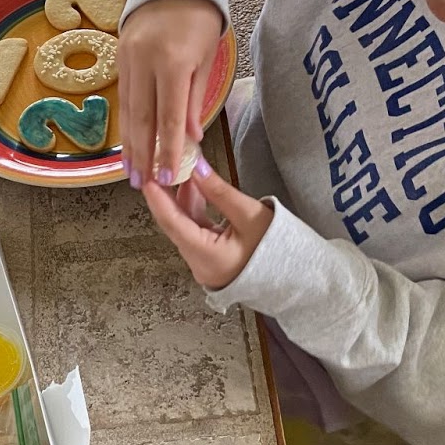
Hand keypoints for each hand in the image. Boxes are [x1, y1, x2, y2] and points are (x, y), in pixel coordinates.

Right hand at [118, 0, 223, 185]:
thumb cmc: (200, 18)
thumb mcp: (207, 57)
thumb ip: (195, 99)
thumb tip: (190, 139)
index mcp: (172, 62)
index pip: (170, 118)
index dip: (168, 151)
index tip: (168, 177)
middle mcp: (144, 62)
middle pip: (141, 118)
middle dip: (142, 155)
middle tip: (142, 185)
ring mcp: (127, 58)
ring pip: (127, 110)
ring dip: (129, 144)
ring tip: (130, 172)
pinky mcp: (119, 56)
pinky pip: (123, 96)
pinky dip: (126, 122)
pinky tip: (127, 141)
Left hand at [142, 158, 273, 290]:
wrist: (296, 278)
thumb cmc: (278, 249)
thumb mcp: (250, 214)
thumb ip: (219, 191)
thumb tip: (196, 167)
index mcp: (207, 256)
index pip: (173, 224)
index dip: (158, 199)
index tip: (148, 177)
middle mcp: (199, 263)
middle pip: (174, 225)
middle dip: (165, 195)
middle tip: (159, 167)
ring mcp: (202, 263)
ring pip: (183, 227)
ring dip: (180, 200)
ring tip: (180, 170)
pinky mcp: (209, 258)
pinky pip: (194, 231)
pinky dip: (192, 210)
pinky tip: (194, 189)